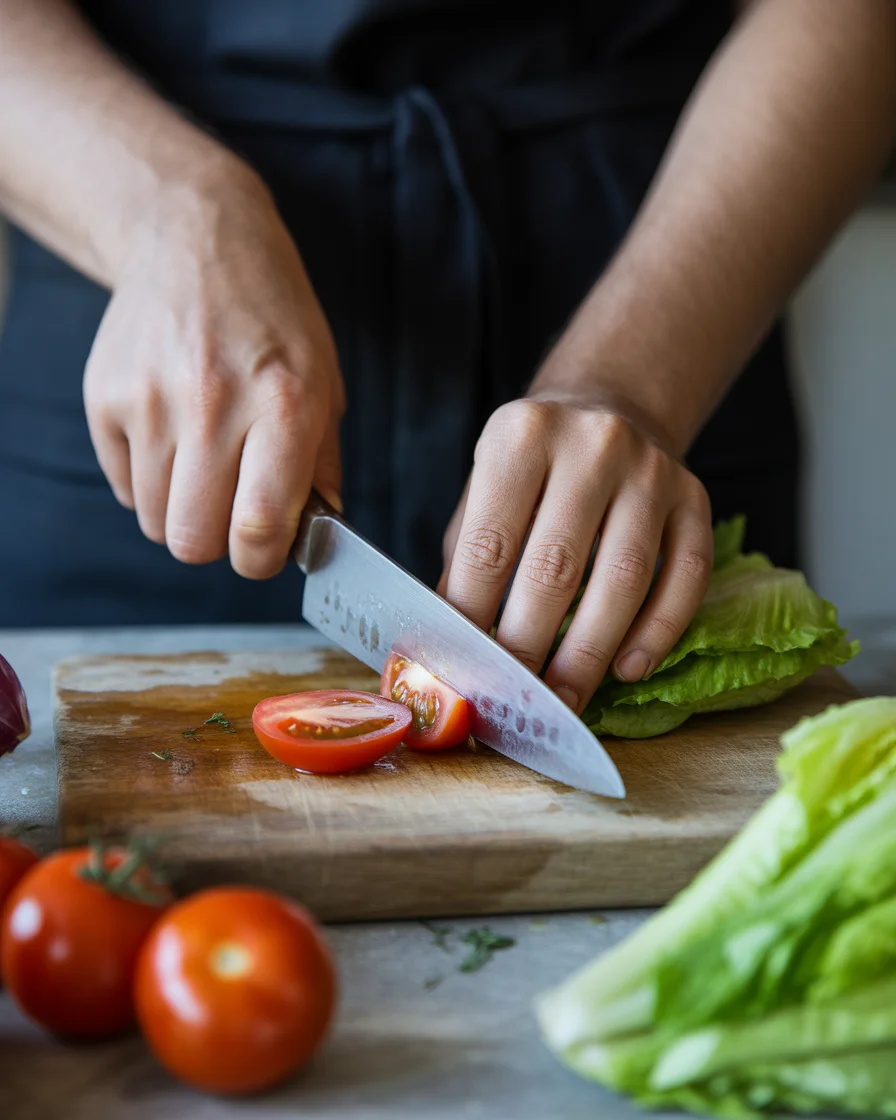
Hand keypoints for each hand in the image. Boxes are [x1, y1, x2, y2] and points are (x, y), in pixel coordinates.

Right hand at [83, 163, 344, 578]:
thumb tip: (314, 537)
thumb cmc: (273, 319)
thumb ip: (321, 467)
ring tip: (205, 464)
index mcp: (284, 405)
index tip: (263, 552)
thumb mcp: (325, 382)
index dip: (260, 560)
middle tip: (232, 512)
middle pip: (193, 540)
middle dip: (218, 543)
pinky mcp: (103, 395)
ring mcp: (149, 399)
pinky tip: (173, 436)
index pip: (258, 527)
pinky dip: (149, 481)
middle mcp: (212, 404)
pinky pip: (124, 487)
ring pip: (155, 522)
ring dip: (183, 511)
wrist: (195, 240)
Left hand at [438, 387, 712, 713]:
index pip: (490, 544)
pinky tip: (628, 669)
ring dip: (590, 652)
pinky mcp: (695, 498)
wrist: (608, 406)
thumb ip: (468, 560)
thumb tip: (450, 644)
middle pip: (557, 566)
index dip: (473, 616)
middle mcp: (592, 443)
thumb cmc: (532, 468)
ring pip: (625, 579)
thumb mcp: (485, 491)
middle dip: (530, 646)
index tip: (464, 669)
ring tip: (566, 699)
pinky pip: (686, 576)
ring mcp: (651, 470)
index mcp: (521, 435)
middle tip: (514, 700)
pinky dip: (658, 632)